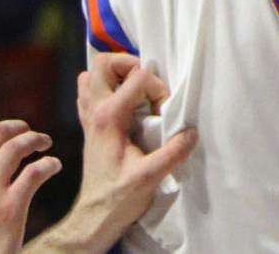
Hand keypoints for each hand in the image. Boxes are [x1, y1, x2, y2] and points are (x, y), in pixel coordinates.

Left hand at [46, 55, 197, 252]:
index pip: (137, 78)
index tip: (165, 111)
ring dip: (115, 75)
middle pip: (104, 63)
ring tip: (136, 91)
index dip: (158, 87)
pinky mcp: (89, 125)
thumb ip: (172, 153)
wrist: (95, 215)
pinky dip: (103, 88)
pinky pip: (88, 92)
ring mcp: (89, 117)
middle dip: (131, 65)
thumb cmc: (119, 197)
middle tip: (148, 85)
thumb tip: (191, 132)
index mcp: (109, 117)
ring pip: (92, 74)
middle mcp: (95, 111)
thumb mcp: (150, 177)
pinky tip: (121, 103)